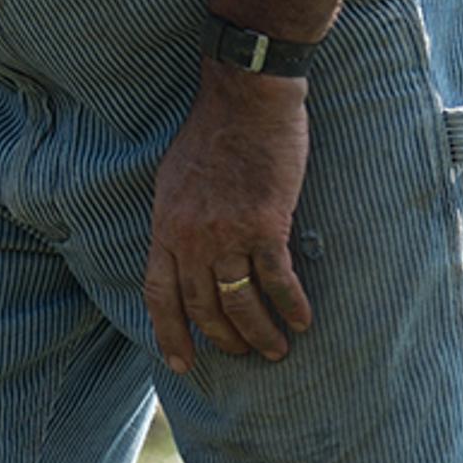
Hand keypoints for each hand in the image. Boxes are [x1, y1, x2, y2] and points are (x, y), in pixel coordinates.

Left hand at [143, 57, 315, 371]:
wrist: (244, 98)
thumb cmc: (210, 133)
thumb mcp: (172, 180)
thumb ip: (175, 222)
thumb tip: (181, 254)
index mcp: (165, 228)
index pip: (160, 296)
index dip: (170, 334)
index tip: (180, 363)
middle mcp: (190, 238)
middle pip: (203, 308)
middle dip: (225, 339)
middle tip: (245, 353)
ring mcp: (227, 234)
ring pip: (240, 302)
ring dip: (260, 333)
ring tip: (276, 350)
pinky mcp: (266, 224)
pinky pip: (277, 280)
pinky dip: (290, 305)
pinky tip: (302, 320)